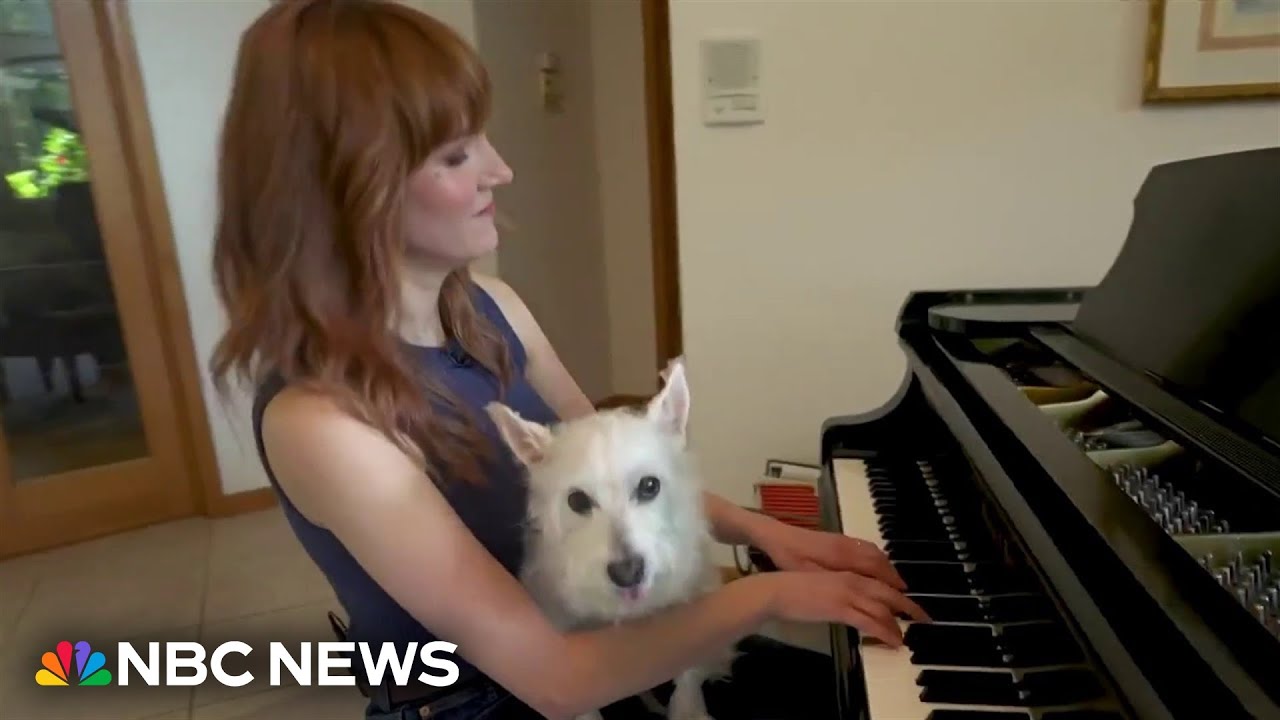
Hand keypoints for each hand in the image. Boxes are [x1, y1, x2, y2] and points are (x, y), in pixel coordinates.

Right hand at [748, 570, 928, 646]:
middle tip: (924, 618)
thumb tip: (851, 603)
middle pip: (890, 594)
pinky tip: (895, 642)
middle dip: (909, 607)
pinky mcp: (841, 609)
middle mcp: (853, 580)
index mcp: (848, 573)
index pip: (881, 581)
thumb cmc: (794, 588)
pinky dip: (886, 633)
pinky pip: (871, 623)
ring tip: (906, 636)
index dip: (898, 592)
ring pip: (883, 609)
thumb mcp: (822, 585)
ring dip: (898, 624)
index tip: (909, 602)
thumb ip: (839, 591)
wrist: (777, 590)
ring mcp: (848, 594)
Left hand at [751, 518, 906, 591]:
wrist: (775, 535)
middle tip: (908, 596)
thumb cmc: (789, 558)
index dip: (891, 586)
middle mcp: (848, 546)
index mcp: (842, 556)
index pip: (876, 570)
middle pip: (880, 562)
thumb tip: (858, 593)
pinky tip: (878, 569)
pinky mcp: (838, 539)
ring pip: (875, 553)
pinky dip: (878, 560)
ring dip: (888, 569)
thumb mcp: (809, 575)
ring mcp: (844, 541)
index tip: (904, 599)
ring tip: (897, 586)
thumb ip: (834, 583)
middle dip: (895, 579)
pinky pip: (867, 548)